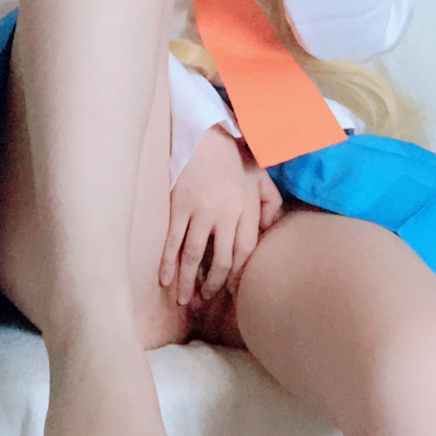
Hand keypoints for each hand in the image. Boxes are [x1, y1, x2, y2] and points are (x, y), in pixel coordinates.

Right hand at [159, 123, 283, 309]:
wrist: (204, 135)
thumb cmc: (232, 157)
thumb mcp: (260, 177)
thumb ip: (270, 203)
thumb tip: (270, 228)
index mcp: (246, 209)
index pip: (245, 252)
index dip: (238, 275)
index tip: (230, 290)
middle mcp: (226, 214)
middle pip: (222, 260)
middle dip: (213, 285)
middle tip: (205, 300)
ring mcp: (200, 211)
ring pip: (195, 256)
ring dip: (188, 281)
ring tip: (184, 300)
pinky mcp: (178, 206)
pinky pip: (173, 241)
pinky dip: (168, 262)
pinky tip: (164, 280)